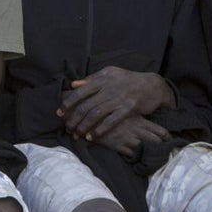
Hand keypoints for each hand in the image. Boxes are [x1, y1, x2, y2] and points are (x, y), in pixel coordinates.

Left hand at [58, 66, 173, 139]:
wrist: (152, 85)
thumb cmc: (128, 80)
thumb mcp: (110, 74)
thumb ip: (92, 79)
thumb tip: (74, 84)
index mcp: (103, 78)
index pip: (81, 91)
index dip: (68, 102)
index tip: (60, 112)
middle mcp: (109, 87)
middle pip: (86, 105)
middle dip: (74, 118)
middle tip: (68, 128)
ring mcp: (119, 98)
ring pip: (96, 114)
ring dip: (84, 126)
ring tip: (77, 134)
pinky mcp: (128, 108)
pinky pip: (110, 121)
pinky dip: (99, 130)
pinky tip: (92, 137)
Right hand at [93, 116, 170, 156]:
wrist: (90, 118)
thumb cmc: (108, 114)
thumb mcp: (124, 112)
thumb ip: (137, 118)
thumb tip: (147, 124)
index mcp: (140, 121)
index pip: (161, 131)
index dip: (168, 138)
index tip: (170, 142)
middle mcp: (136, 130)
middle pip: (157, 142)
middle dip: (161, 148)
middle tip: (164, 153)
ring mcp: (127, 139)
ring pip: (145, 150)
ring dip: (149, 155)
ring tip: (152, 159)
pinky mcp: (119, 146)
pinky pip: (131, 155)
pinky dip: (135, 158)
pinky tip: (135, 159)